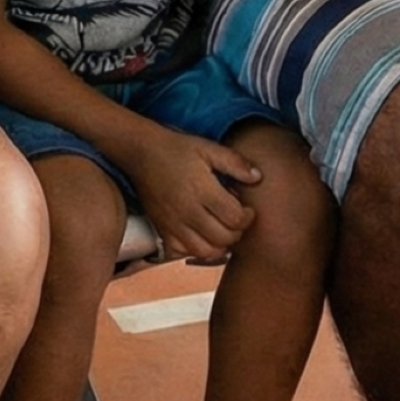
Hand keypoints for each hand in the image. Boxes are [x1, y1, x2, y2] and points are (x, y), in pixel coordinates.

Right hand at [120, 124, 258, 264]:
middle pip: (223, 238)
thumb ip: (235, 163)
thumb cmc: (176, 149)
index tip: (247, 208)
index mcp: (202, 189)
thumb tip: (258, 177)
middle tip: (235, 218)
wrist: (141, 152)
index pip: (235, 219)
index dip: (248, 217)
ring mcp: (173, 223)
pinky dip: (195, 249)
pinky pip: (182, 252)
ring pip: (205, 251)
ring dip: (219, 244)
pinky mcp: (161, 229)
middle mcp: (187, 210)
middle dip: (237, 231)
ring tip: (220, 229)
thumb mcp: (208, 148)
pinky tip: (200, 235)